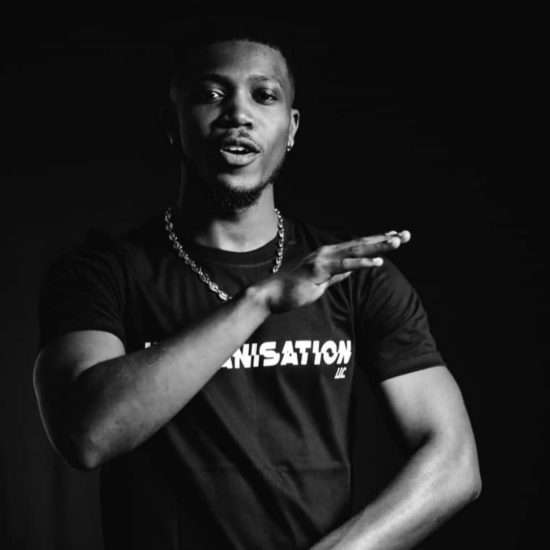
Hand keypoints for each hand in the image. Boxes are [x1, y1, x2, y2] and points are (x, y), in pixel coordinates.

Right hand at [256, 230, 410, 313]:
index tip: (396, 236)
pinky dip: (363, 262)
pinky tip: (378, 261)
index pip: (357, 245)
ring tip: (397, 242)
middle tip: (406, 235)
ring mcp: (323, 259)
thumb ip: (336, 275)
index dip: (377, 240)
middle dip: (384, 239)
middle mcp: (328, 252)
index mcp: (329, 255)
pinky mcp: (319, 270)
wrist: (272, 295)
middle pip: (361, 243)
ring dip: (378, 246)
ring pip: (356, 250)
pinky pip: (345, 266)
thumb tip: (350, 271)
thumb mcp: (321, 282)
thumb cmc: (294, 290)